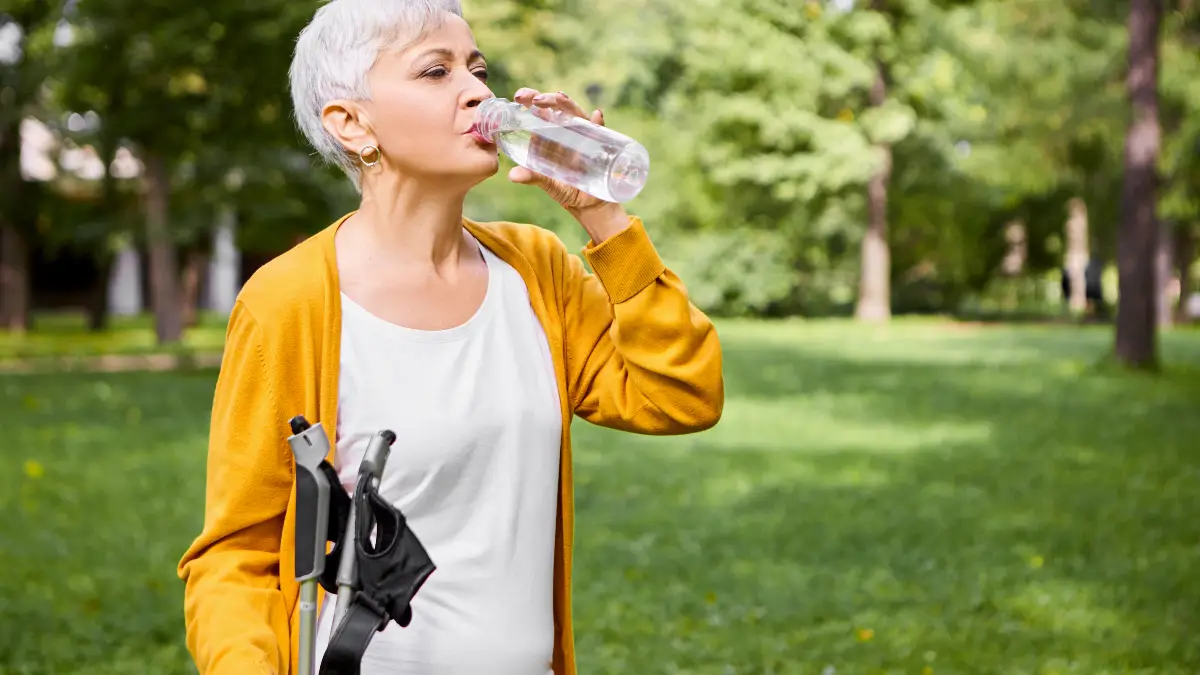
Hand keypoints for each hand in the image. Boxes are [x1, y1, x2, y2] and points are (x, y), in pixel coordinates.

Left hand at [509, 88, 629, 241]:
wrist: (588, 203)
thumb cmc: (564, 189)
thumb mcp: (546, 183)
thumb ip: (531, 177)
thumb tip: (512, 175)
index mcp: (548, 135)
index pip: (538, 111)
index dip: (530, 100)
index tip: (519, 96)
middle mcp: (565, 131)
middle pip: (557, 108)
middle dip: (547, 99)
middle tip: (536, 100)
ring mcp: (583, 135)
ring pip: (576, 114)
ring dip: (569, 105)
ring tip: (560, 98)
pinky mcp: (599, 143)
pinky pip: (600, 130)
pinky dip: (599, 122)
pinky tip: (597, 116)